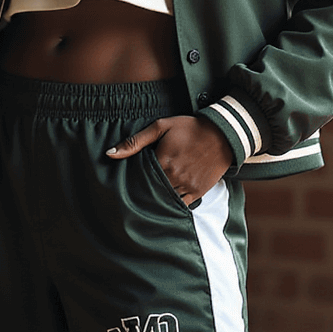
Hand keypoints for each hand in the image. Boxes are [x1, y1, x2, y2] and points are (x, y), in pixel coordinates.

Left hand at [106, 114, 234, 205]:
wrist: (223, 134)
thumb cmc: (190, 128)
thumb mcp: (161, 126)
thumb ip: (135, 141)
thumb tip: (110, 154)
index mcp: (162, 161)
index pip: (139, 177)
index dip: (133, 179)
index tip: (127, 181)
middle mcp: (174, 176)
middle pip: (151, 190)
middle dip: (143, 190)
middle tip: (134, 192)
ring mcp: (186, 185)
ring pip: (164, 199)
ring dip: (156, 198)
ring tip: (148, 197)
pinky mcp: (197, 192)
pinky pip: (180, 204)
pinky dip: (171, 204)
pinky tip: (164, 201)